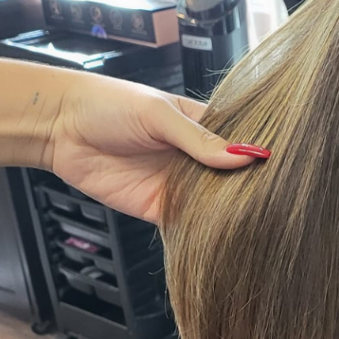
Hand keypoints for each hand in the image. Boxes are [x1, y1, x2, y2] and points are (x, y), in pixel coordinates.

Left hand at [42, 74, 267, 222]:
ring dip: (230, 212)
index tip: (281, 169)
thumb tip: (243, 156)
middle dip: (249, 189)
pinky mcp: (161, 209)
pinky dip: (204, 231)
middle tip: (276, 200)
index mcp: (201, 126)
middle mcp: (195, 158)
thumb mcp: (158, 114)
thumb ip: (199, 139)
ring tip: (256, 219)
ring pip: (215, 203)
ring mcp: (179, 185)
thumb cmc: (106, 104)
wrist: (58, 127)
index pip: (240, 143)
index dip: (257, 155)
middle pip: (233, 178)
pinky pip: (189, 224)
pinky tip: (223, 233)